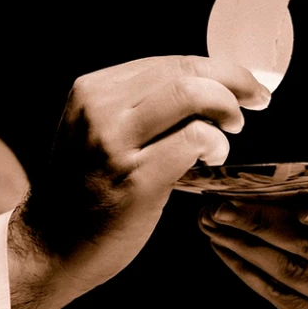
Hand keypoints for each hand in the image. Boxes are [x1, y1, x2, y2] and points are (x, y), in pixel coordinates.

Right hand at [8, 55, 269, 308]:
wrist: (50, 245)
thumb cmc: (85, 189)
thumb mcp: (96, 131)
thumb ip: (138, 106)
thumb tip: (205, 88)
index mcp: (92, 91)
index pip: (168, 63)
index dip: (215, 68)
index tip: (242, 82)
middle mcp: (99, 109)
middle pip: (184, 72)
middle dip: (233, 79)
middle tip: (256, 97)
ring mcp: (114, 144)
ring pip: (190, 95)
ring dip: (227, 107)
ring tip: (233, 127)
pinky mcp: (136, 179)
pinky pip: (193, 140)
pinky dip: (216, 143)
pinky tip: (214, 157)